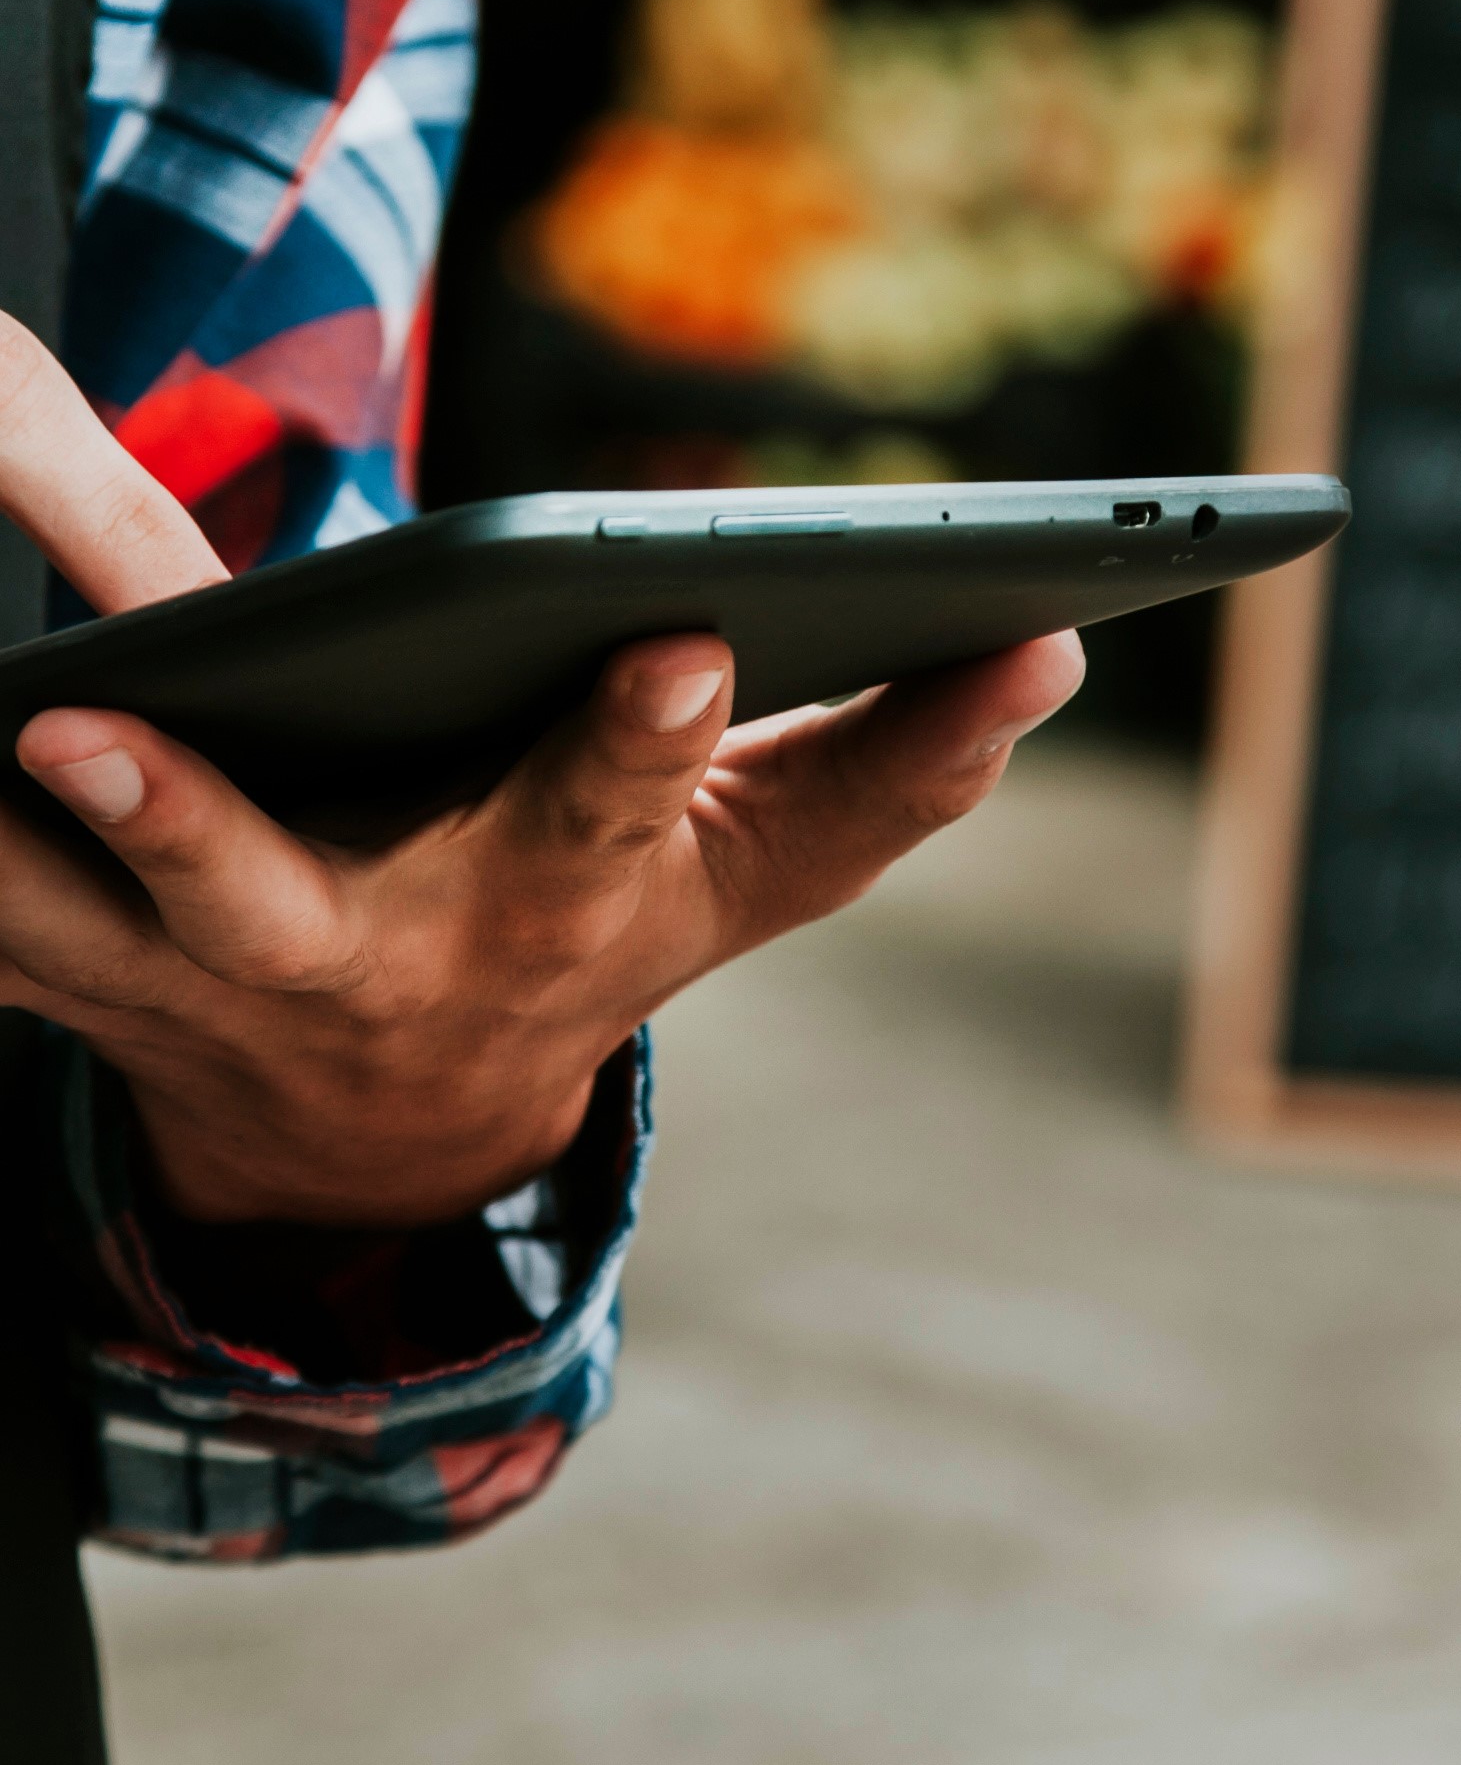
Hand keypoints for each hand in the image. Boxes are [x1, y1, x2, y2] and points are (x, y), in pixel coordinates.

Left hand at [0, 317, 1081, 1226]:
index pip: (614, 814)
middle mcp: (372, 958)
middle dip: (211, 836)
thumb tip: (1052, 648)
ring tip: (2, 723)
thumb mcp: (762, 868)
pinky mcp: (85, 978)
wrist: (399, 1128)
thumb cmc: (607, 937)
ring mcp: (210, 987)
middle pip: (283, 907)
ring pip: (71, 920)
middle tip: (104, 727)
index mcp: (556, 903)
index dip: (652, 736)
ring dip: (9, 843)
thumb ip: (903, 763)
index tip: (685, 636)